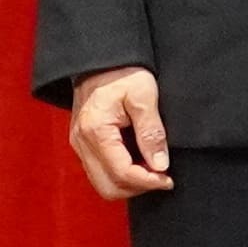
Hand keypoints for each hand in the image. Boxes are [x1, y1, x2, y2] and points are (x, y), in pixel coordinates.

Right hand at [66, 65, 174, 198]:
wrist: (100, 59)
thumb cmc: (122, 72)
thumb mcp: (144, 95)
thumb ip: (151, 132)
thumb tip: (160, 165)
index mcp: (96, 131)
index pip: (121, 172)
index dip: (147, 181)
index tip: (168, 179)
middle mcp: (81, 143)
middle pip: (108, 187)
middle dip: (137, 187)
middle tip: (161, 176)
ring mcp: (79, 145)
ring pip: (102, 184)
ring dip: (129, 183)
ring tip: (151, 170)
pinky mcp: (83, 144)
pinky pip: (99, 172)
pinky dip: (120, 175)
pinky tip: (138, 162)